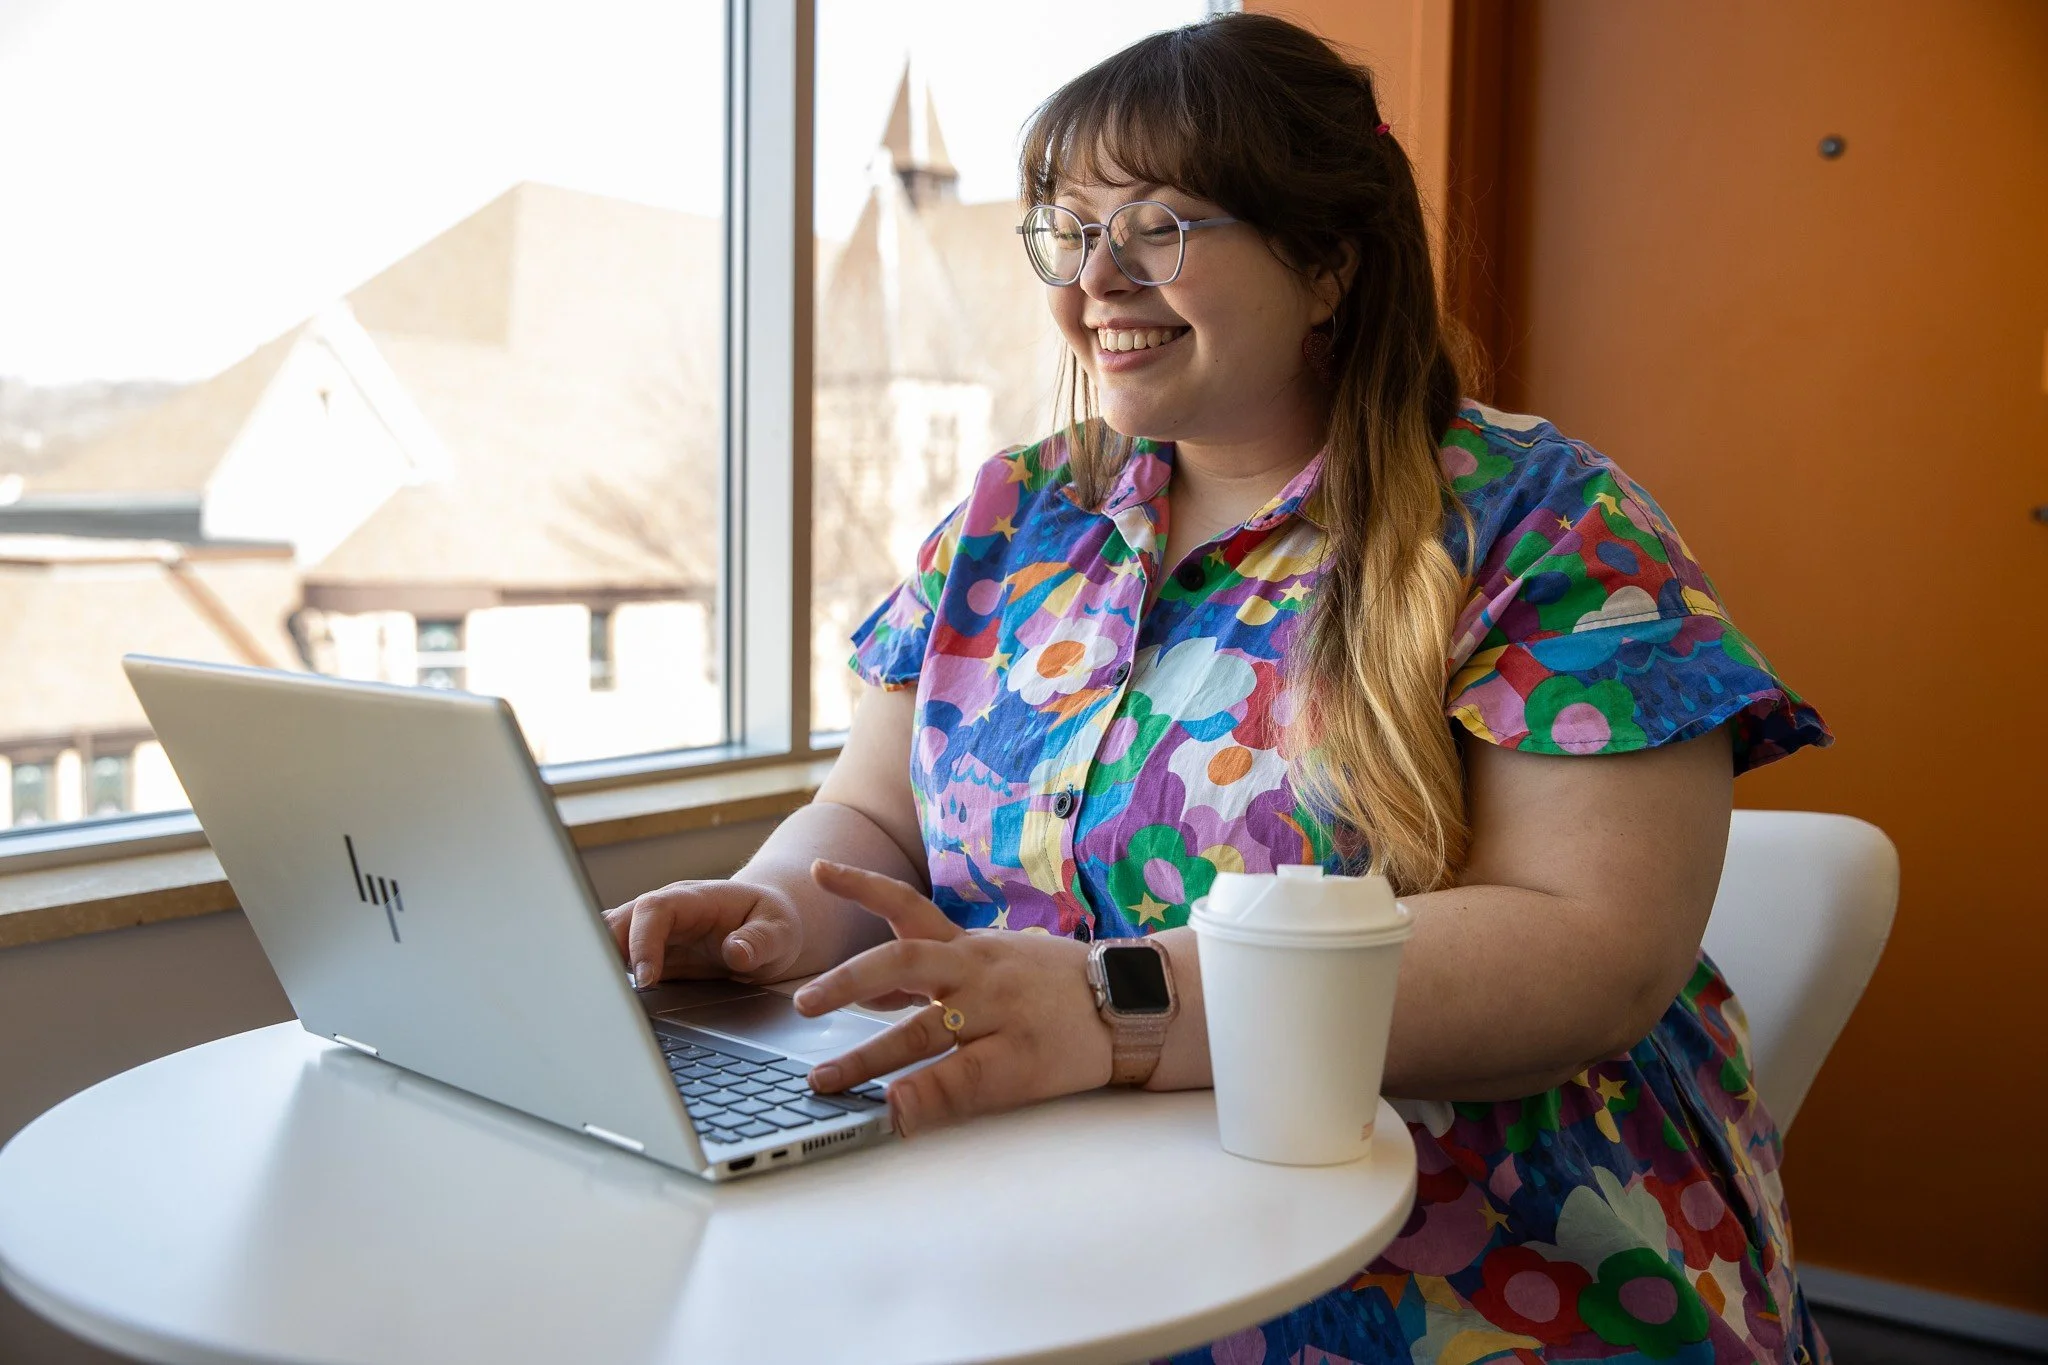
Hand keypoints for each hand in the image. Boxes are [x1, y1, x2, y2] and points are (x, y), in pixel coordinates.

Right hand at [603, 879, 804, 986]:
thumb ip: (760, 941)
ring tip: (601, 1001)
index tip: (647, 979)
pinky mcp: (649, 952)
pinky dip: (608, 976)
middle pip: (618, 921)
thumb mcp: (780, 932)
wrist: (766, 923)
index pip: (654, 909)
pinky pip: (617, 959)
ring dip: (601, 966)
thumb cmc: (771, 923)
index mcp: (695, 899)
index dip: (643, 941)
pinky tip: (608, 1001)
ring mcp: (653, 930)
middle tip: (609, 995)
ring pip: (609, 939)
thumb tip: (736, 953)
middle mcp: (666, 910)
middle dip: (604, 953)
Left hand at [792, 860, 1113, 1137]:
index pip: (909, 907)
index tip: (820, 870)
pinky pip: (964, 1077)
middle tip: (803, 1000)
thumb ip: (942, 974)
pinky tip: (897, 1110)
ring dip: (868, 1057)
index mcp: (970, 948)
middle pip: (903, 961)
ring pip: (922, 1029)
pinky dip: (926, 1096)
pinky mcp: (1019, 1057)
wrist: (1131, 1002)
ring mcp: (997, 1013)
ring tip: (825, 1080)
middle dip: (847, 980)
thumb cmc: (1059, 987)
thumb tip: (875, 993)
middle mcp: (977, 971)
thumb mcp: (1000, 962)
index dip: (862, 887)